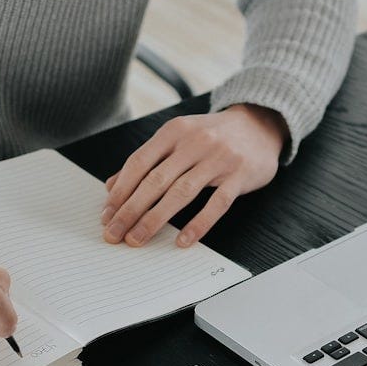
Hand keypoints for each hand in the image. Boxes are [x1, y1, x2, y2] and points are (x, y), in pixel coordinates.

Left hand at [101, 103, 287, 246]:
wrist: (259, 124)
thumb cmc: (213, 136)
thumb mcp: (178, 138)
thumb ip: (147, 160)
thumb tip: (112, 186)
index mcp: (174, 131)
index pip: (139, 163)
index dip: (120, 191)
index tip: (107, 214)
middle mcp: (194, 142)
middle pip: (155, 180)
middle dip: (130, 210)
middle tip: (114, 233)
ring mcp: (219, 159)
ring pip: (181, 193)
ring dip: (155, 219)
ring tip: (137, 239)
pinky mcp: (239, 175)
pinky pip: (217, 204)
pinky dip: (198, 224)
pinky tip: (182, 241)